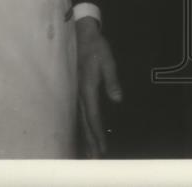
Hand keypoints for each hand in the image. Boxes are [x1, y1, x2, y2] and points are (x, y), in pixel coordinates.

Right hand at [76, 16, 121, 157]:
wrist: (80, 32)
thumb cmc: (96, 46)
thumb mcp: (108, 60)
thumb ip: (112, 80)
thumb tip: (117, 98)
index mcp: (87, 88)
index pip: (92, 116)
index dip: (97, 133)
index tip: (102, 148)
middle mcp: (78, 93)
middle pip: (84, 122)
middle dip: (90, 141)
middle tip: (96, 158)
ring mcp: (74, 91)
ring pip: (78, 119)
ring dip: (84, 136)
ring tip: (89, 152)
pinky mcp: (74, 89)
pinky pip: (77, 112)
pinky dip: (81, 125)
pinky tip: (83, 132)